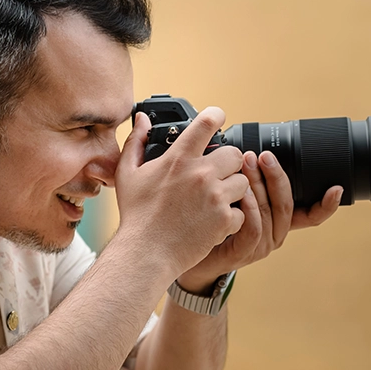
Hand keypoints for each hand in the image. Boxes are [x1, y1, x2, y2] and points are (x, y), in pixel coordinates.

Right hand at [114, 108, 249, 278]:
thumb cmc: (136, 215)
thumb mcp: (127, 174)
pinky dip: (232, 218)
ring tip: (216, 201)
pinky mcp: (225, 219)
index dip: (217, 116)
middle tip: (218, 175)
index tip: (218, 119)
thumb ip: (135, 142)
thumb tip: (141, 119)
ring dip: (233, 190)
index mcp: (179, 158)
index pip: (207, 122)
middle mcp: (201, 174)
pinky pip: (242, 211)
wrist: (146, 253)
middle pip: (235, 154)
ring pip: (243, 182)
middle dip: (229, 163)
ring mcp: (215, 197)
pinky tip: (214, 222)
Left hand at [176, 144, 341, 292]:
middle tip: (263, 154)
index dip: (326, 205)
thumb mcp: (236, 199)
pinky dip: (249, 208)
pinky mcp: (242, 253)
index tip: (337, 188)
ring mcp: (260, 247)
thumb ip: (250, 181)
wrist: (190, 253)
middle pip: (286, 204)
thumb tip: (253, 148)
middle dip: (277, 176)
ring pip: (269, 213)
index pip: (310, 215)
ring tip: (245, 163)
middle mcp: (274, 235)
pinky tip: (240, 193)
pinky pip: (253, 229)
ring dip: (259, 185)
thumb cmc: (213, 223)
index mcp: (278, 222)